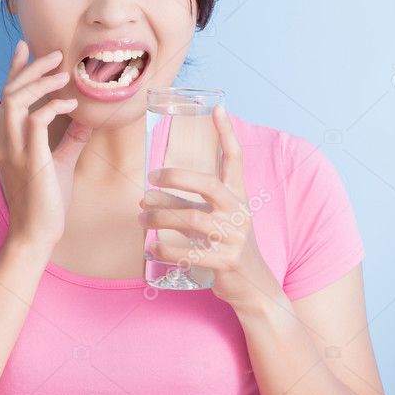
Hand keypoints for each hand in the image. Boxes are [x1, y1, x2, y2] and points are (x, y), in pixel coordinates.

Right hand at [0, 39, 92, 249]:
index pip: (7, 97)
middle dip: (30, 68)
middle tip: (54, 53)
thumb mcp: (60, 164)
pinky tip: (72, 104)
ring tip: (64, 74)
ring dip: (40, 82)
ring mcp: (15, 150)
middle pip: (8, 91)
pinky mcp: (30, 160)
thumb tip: (85, 121)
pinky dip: (52, 106)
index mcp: (9, 140)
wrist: (36, 234)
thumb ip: (69, 140)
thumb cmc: (47, 202)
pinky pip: (35, 121)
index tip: (25, 48)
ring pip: (15, 100)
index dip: (14, 70)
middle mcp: (6, 141)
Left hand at [137, 104, 282, 313]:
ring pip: (191, 218)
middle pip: (208, 184)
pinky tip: (151, 247)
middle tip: (151, 178)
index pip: (235, 159)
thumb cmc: (224, 245)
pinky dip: (166, 248)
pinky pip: (190, 252)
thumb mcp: (210, 220)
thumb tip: (145, 197)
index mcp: (237, 197)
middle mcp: (238, 212)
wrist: (253, 286)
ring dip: (159, 217)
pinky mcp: (227, 261)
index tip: (218, 108)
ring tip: (141, 218)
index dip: (227, 133)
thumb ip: (183, 204)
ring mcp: (234, 237)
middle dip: (176, 177)